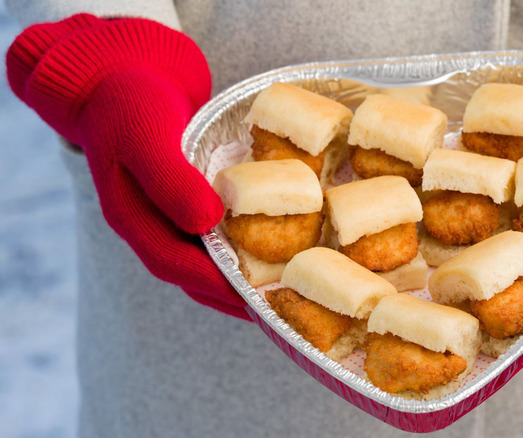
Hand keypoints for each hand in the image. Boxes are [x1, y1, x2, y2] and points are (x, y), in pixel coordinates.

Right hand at [6, 14, 249, 319]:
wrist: (124, 75)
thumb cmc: (132, 102)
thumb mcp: (147, 136)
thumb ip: (171, 179)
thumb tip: (207, 223)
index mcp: (133, 219)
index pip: (176, 265)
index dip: (215, 287)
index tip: (254, 304)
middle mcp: (151, 226)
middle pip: (194, 275)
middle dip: (234, 297)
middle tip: (277, 315)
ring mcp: (168, 217)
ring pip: (206, 261)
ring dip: (239, 280)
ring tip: (281, 296)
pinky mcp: (188, 202)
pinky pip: (216, 237)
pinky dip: (242, 249)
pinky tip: (275, 253)